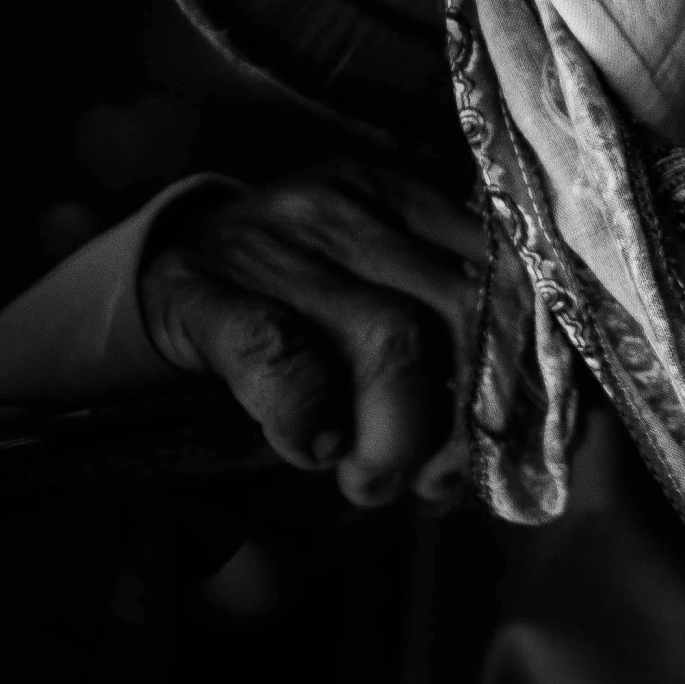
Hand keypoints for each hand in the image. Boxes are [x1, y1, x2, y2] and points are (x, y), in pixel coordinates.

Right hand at [139, 164, 484, 505]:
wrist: (161, 271)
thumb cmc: (296, 292)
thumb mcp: (374, 277)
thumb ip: (443, 327)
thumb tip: (514, 431)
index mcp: (406, 202)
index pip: (504, 274)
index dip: (523, 368)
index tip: (515, 438)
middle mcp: (350, 212)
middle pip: (460, 309)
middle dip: (467, 414)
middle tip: (439, 481)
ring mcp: (277, 245)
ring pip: (389, 338)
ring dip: (400, 434)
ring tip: (377, 481)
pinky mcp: (204, 291)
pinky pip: (281, 356)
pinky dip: (312, 418)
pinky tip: (315, 450)